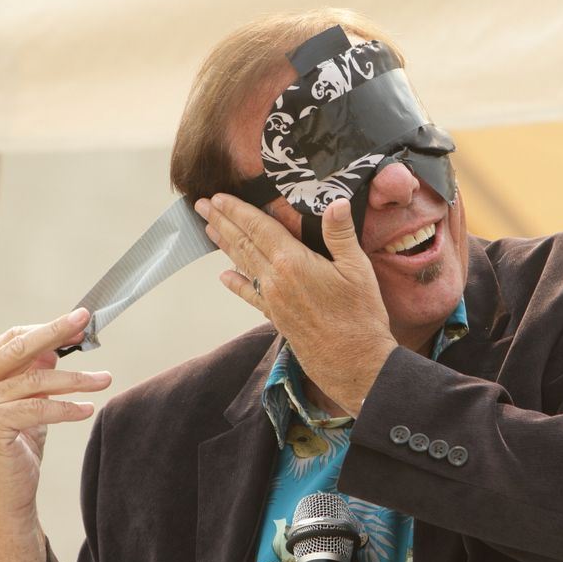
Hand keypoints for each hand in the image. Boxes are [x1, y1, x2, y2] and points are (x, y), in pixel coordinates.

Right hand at [0, 308, 111, 561]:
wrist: (2, 495)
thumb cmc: (17, 446)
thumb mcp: (28, 402)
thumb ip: (36, 372)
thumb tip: (60, 344)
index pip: (14, 338)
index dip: (49, 328)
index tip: (80, 322)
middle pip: (20, 347)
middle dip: (57, 331)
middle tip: (86, 322)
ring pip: (37, 380)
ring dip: (77, 378)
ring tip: (106, 379)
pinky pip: (39, 408)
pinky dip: (68, 407)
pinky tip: (89, 409)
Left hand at [194, 195, 396, 414]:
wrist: (355, 364)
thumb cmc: (360, 316)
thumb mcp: (357, 269)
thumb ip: (341, 234)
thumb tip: (335, 201)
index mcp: (292, 262)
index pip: (258, 228)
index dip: (238, 210)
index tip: (219, 197)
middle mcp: (275, 280)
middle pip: (243, 244)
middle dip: (222, 222)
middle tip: (202, 206)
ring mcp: (272, 300)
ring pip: (243, 266)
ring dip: (225, 245)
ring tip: (209, 229)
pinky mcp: (276, 317)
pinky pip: (250, 295)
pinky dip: (236, 284)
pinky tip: (224, 277)